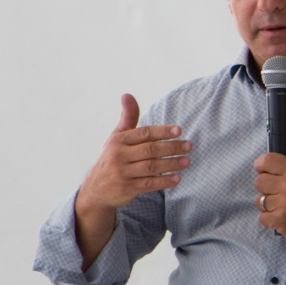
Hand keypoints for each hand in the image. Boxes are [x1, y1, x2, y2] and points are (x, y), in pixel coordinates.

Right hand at [77, 94, 190, 212]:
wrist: (96, 189)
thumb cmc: (113, 157)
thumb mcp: (117, 137)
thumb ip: (128, 118)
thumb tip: (127, 94)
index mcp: (118, 141)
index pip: (144, 133)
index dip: (162, 131)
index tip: (179, 130)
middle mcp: (118, 156)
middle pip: (150, 150)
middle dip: (172, 147)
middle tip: (189, 146)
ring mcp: (122, 173)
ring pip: (151, 167)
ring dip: (172, 164)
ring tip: (187, 161)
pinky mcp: (126, 189)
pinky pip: (149, 184)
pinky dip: (164, 181)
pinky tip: (177, 178)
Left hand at [252, 153, 285, 254]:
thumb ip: (284, 170)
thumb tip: (260, 167)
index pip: (267, 160)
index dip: (260, 165)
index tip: (263, 171)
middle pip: (259, 182)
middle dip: (266, 189)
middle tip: (279, 194)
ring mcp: (284, 203)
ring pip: (259, 201)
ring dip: (269, 205)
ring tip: (283, 207)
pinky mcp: (280, 220)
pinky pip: (262, 217)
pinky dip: (270, 219)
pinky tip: (283, 217)